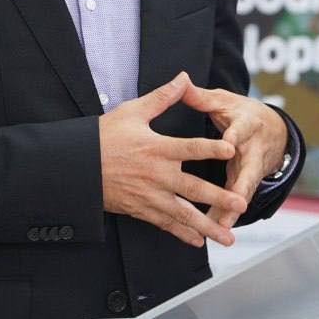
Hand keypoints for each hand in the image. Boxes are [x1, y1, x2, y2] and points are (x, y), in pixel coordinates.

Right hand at [98, 72, 247, 247]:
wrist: (77, 166)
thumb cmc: (104, 136)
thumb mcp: (133, 112)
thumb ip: (162, 97)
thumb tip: (183, 77)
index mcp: (157, 148)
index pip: (190, 148)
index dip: (212, 148)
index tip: (233, 149)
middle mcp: (157, 175)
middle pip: (193, 188)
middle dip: (219, 197)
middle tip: (241, 203)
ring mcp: (149, 195)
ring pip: (183, 214)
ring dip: (207, 225)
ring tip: (227, 237)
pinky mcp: (141, 209)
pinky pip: (165, 224)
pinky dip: (182, 234)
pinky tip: (198, 240)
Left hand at [181, 79, 288, 229]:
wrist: (271, 129)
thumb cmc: (241, 113)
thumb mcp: (224, 101)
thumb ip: (201, 97)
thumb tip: (181, 81)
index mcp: (246, 125)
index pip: (241, 130)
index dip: (235, 137)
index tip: (228, 144)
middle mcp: (252, 150)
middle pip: (249, 170)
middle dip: (242, 187)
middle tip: (236, 202)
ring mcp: (251, 170)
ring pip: (242, 192)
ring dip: (232, 210)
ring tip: (221, 227)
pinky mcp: (245, 183)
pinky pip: (234, 201)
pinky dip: (225, 216)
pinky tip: (213, 231)